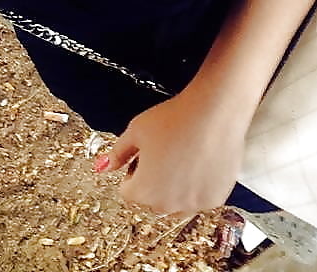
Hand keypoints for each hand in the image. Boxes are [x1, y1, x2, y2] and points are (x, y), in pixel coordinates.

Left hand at [93, 90, 247, 214]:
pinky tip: (202, 162)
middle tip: (166, 154)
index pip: (128, 192)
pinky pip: (200, 199)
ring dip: (176, 190)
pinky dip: (199, 187)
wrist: (214, 110)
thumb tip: (102, 167)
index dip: (134, 170)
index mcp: (142, 191)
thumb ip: (118, 153)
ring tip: (185, 158)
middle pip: (152, 201)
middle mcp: (167, 205)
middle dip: (155, 183)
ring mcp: (193, 204)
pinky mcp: (215, 199)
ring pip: (177, 204)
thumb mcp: (136, 129)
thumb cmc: (174, 118)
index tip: (145, 154)